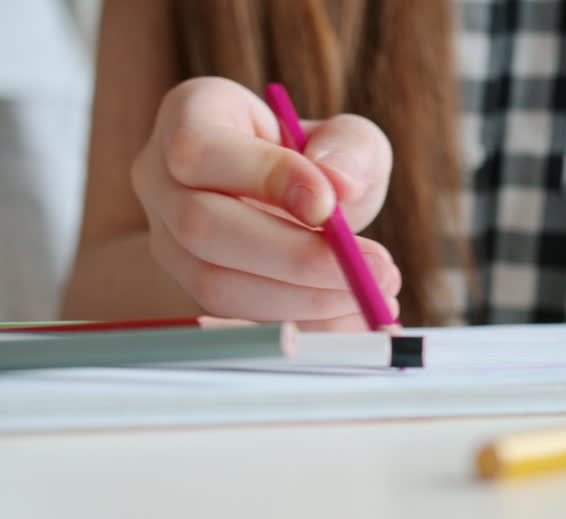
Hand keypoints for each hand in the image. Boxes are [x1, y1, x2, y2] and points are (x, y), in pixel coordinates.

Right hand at [131, 77, 398, 330]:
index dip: (263, 177)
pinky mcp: (193, 290)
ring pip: (215, 283)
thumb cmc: (321, 161)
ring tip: (372, 292)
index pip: (198, 147)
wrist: (304, 207)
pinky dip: (302, 324)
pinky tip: (351, 316)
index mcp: (191, 114)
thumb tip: (339, 185)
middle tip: (373, 268)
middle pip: (200, 226)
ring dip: (304, 299)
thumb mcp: (349, 139)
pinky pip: (237, 320)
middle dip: (296, 257)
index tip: (330, 205)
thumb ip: (351, 149)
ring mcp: (168, 240)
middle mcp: (160, 178)